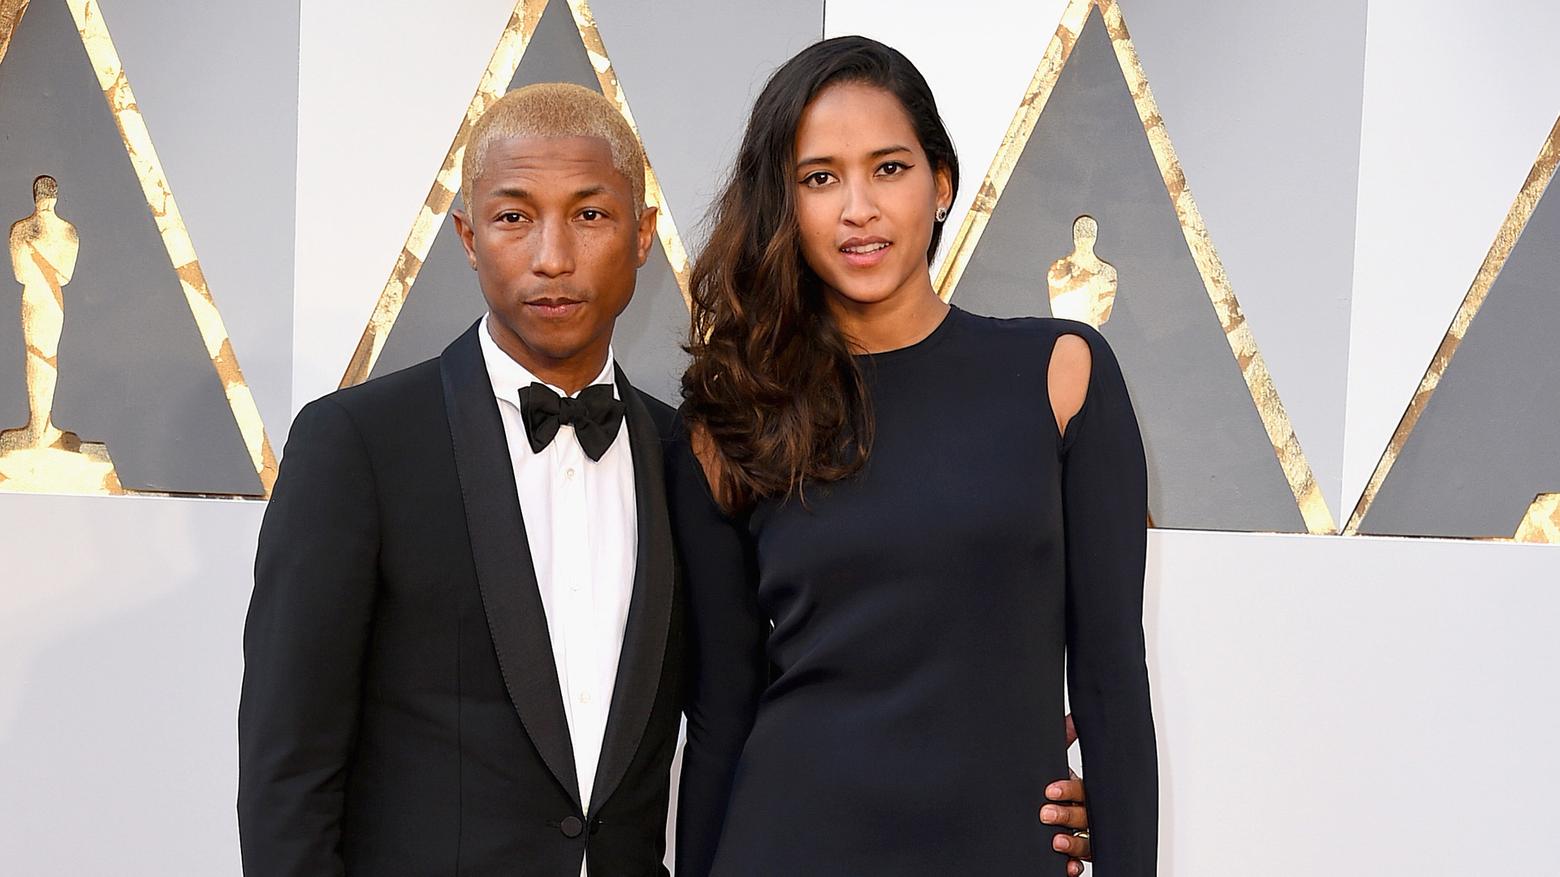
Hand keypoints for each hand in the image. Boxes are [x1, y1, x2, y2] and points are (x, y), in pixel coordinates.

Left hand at [1040, 714, 1090, 875]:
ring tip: (1056, 841)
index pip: (1082, 789)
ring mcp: (1086, 837)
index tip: (1049, 790)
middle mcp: (1088, 815)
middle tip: (1045, 813)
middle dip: (1066, 815)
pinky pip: (1081, 863)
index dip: (1068, 790)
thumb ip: (1064, 741)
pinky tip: (1068, 867)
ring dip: (1073, 842)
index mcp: (1084, 791)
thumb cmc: (1058, 789)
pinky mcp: (1078, 855)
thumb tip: (1072, 718)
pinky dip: (1074, 865)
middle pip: (1085, 816)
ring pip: (1087, 842)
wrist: (1049, 817)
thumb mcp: (1057, 765)